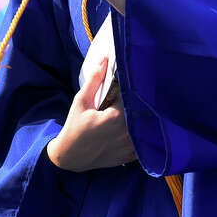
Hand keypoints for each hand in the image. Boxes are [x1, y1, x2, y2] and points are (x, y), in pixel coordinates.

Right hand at [46, 57, 136, 171]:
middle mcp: (127, 133)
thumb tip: (104, 60)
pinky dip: (144, 136)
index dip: (135, 87)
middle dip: (142, 102)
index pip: (134, 97)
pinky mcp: (130, 156)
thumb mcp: (81, 101)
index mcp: (116, 118)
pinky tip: (142, 127)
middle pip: (143, 112)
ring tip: (146, 109)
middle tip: (146, 92)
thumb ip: (95, 80)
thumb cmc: (74, 127)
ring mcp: (130, 147)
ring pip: (147, 129)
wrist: (70, 156)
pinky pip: (144, 144)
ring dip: (145, 119)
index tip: (136, 80)